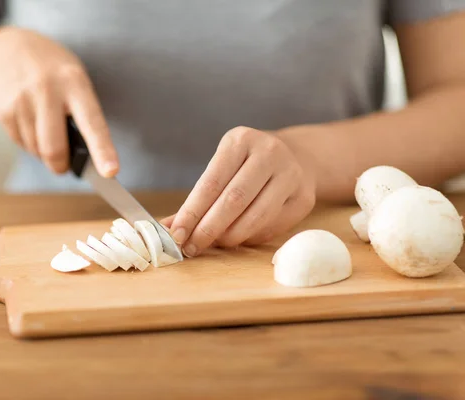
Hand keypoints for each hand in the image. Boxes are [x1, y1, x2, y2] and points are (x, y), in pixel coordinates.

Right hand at [0, 27, 117, 175]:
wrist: (7, 51)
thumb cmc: (53, 74)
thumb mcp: (75, 81)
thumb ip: (82, 114)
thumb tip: (82, 158)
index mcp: (75, 83)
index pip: (92, 124)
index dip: (103, 151)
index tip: (111, 173)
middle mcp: (47, 90)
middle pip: (54, 149)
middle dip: (60, 166)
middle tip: (63, 166)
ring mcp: (22, 100)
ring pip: (36, 150)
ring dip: (43, 152)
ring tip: (44, 128)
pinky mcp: (4, 110)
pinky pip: (21, 144)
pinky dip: (28, 143)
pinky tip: (29, 122)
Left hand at [164, 126, 315, 256]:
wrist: (296, 157)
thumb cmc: (246, 167)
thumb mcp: (221, 168)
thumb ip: (196, 199)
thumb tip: (168, 228)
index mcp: (240, 140)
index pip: (211, 182)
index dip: (192, 212)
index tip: (176, 234)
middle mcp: (269, 152)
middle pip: (233, 200)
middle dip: (208, 229)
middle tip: (191, 247)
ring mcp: (291, 174)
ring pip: (256, 216)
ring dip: (230, 237)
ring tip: (214, 244)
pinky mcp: (304, 197)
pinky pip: (272, 226)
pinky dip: (250, 238)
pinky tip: (238, 239)